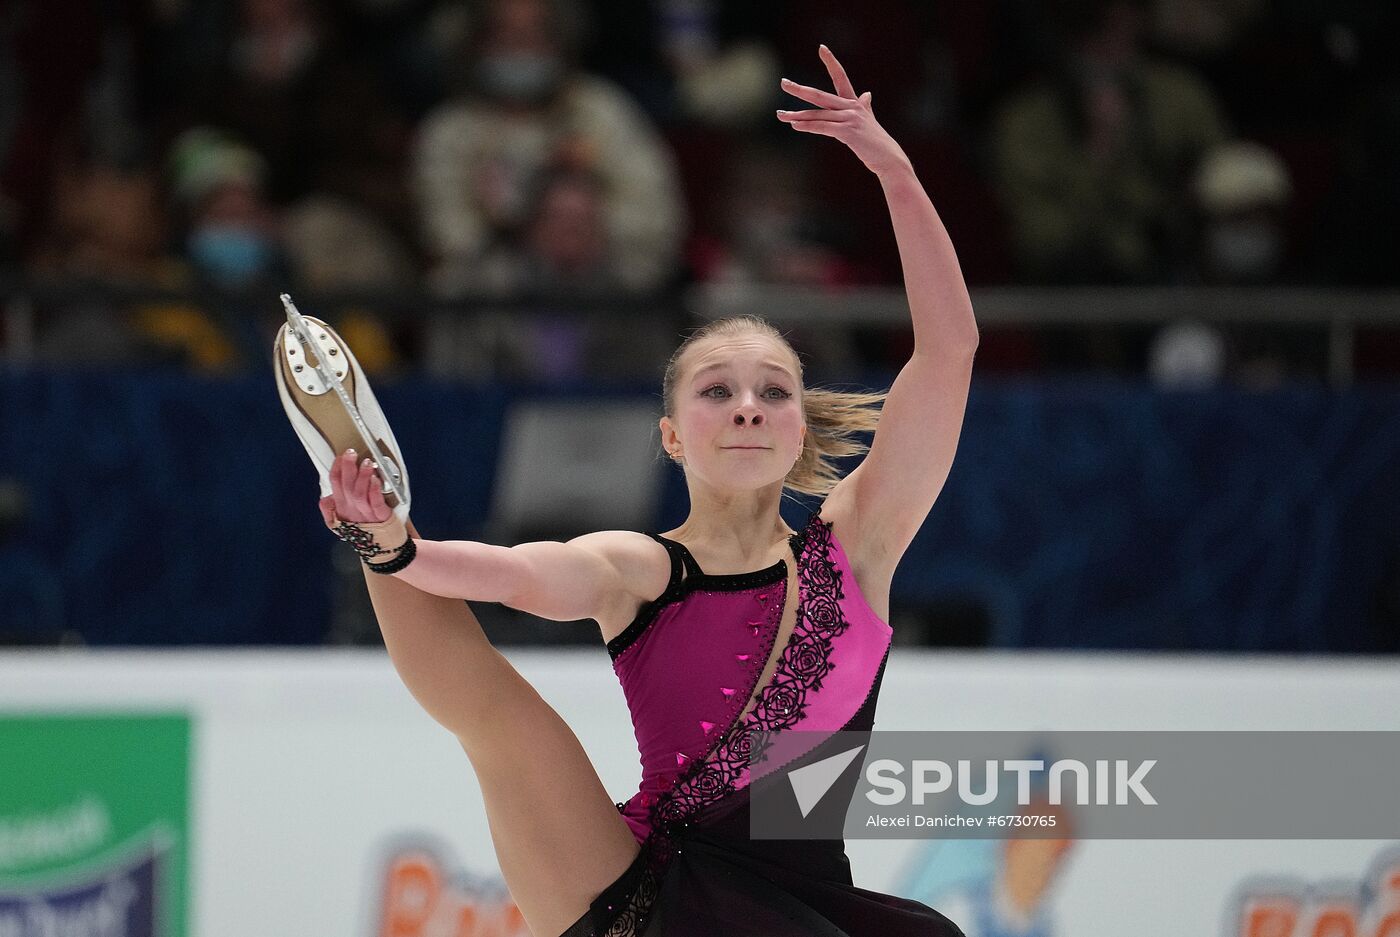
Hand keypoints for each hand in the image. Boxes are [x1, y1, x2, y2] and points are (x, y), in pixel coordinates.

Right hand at [318, 449, 395, 529]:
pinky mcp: (381, 517)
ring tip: (367, 462)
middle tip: (351, 453)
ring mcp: (366, 514)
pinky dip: (375, 490)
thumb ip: (331, 510)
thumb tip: (324, 498)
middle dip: (348, 467)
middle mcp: (351, 510)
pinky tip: (376, 479)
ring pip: (359, 493)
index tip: (341, 456)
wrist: (384, 549)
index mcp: (342, 508)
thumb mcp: (343, 523)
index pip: (335, 483)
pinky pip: (376, 502)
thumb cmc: (365, 531)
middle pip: (346, 486)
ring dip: (362, 476)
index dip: (337, 468)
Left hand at [776, 45, 909, 178]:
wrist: (888, 157)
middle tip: (783, 83)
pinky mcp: (847, 131)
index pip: (841, 77)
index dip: (831, 62)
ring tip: (781, 115)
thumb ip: (865, 106)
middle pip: (820, 96)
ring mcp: (850, 118)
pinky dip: (808, 126)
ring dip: (797, 115)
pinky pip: (822, 127)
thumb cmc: (875, 142)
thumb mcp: (869, 120)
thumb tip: (867, 94)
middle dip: (800, 90)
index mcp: (854, 102)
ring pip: (817, 115)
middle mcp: (851, 107)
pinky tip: (795, 125)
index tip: (821, 48)